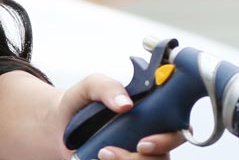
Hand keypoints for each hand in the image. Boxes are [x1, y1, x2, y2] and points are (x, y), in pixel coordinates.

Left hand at [58, 74, 187, 159]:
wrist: (60, 123)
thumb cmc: (81, 102)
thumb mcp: (90, 86)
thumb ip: (107, 87)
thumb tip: (126, 104)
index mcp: (153, 114)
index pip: (179, 129)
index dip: (169, 139)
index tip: (144, 142)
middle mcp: (150, 137)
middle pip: (164, 157)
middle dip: (145, 159)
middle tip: (114, 151)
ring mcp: (137, 156)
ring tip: (101, 153)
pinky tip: (95, 159)